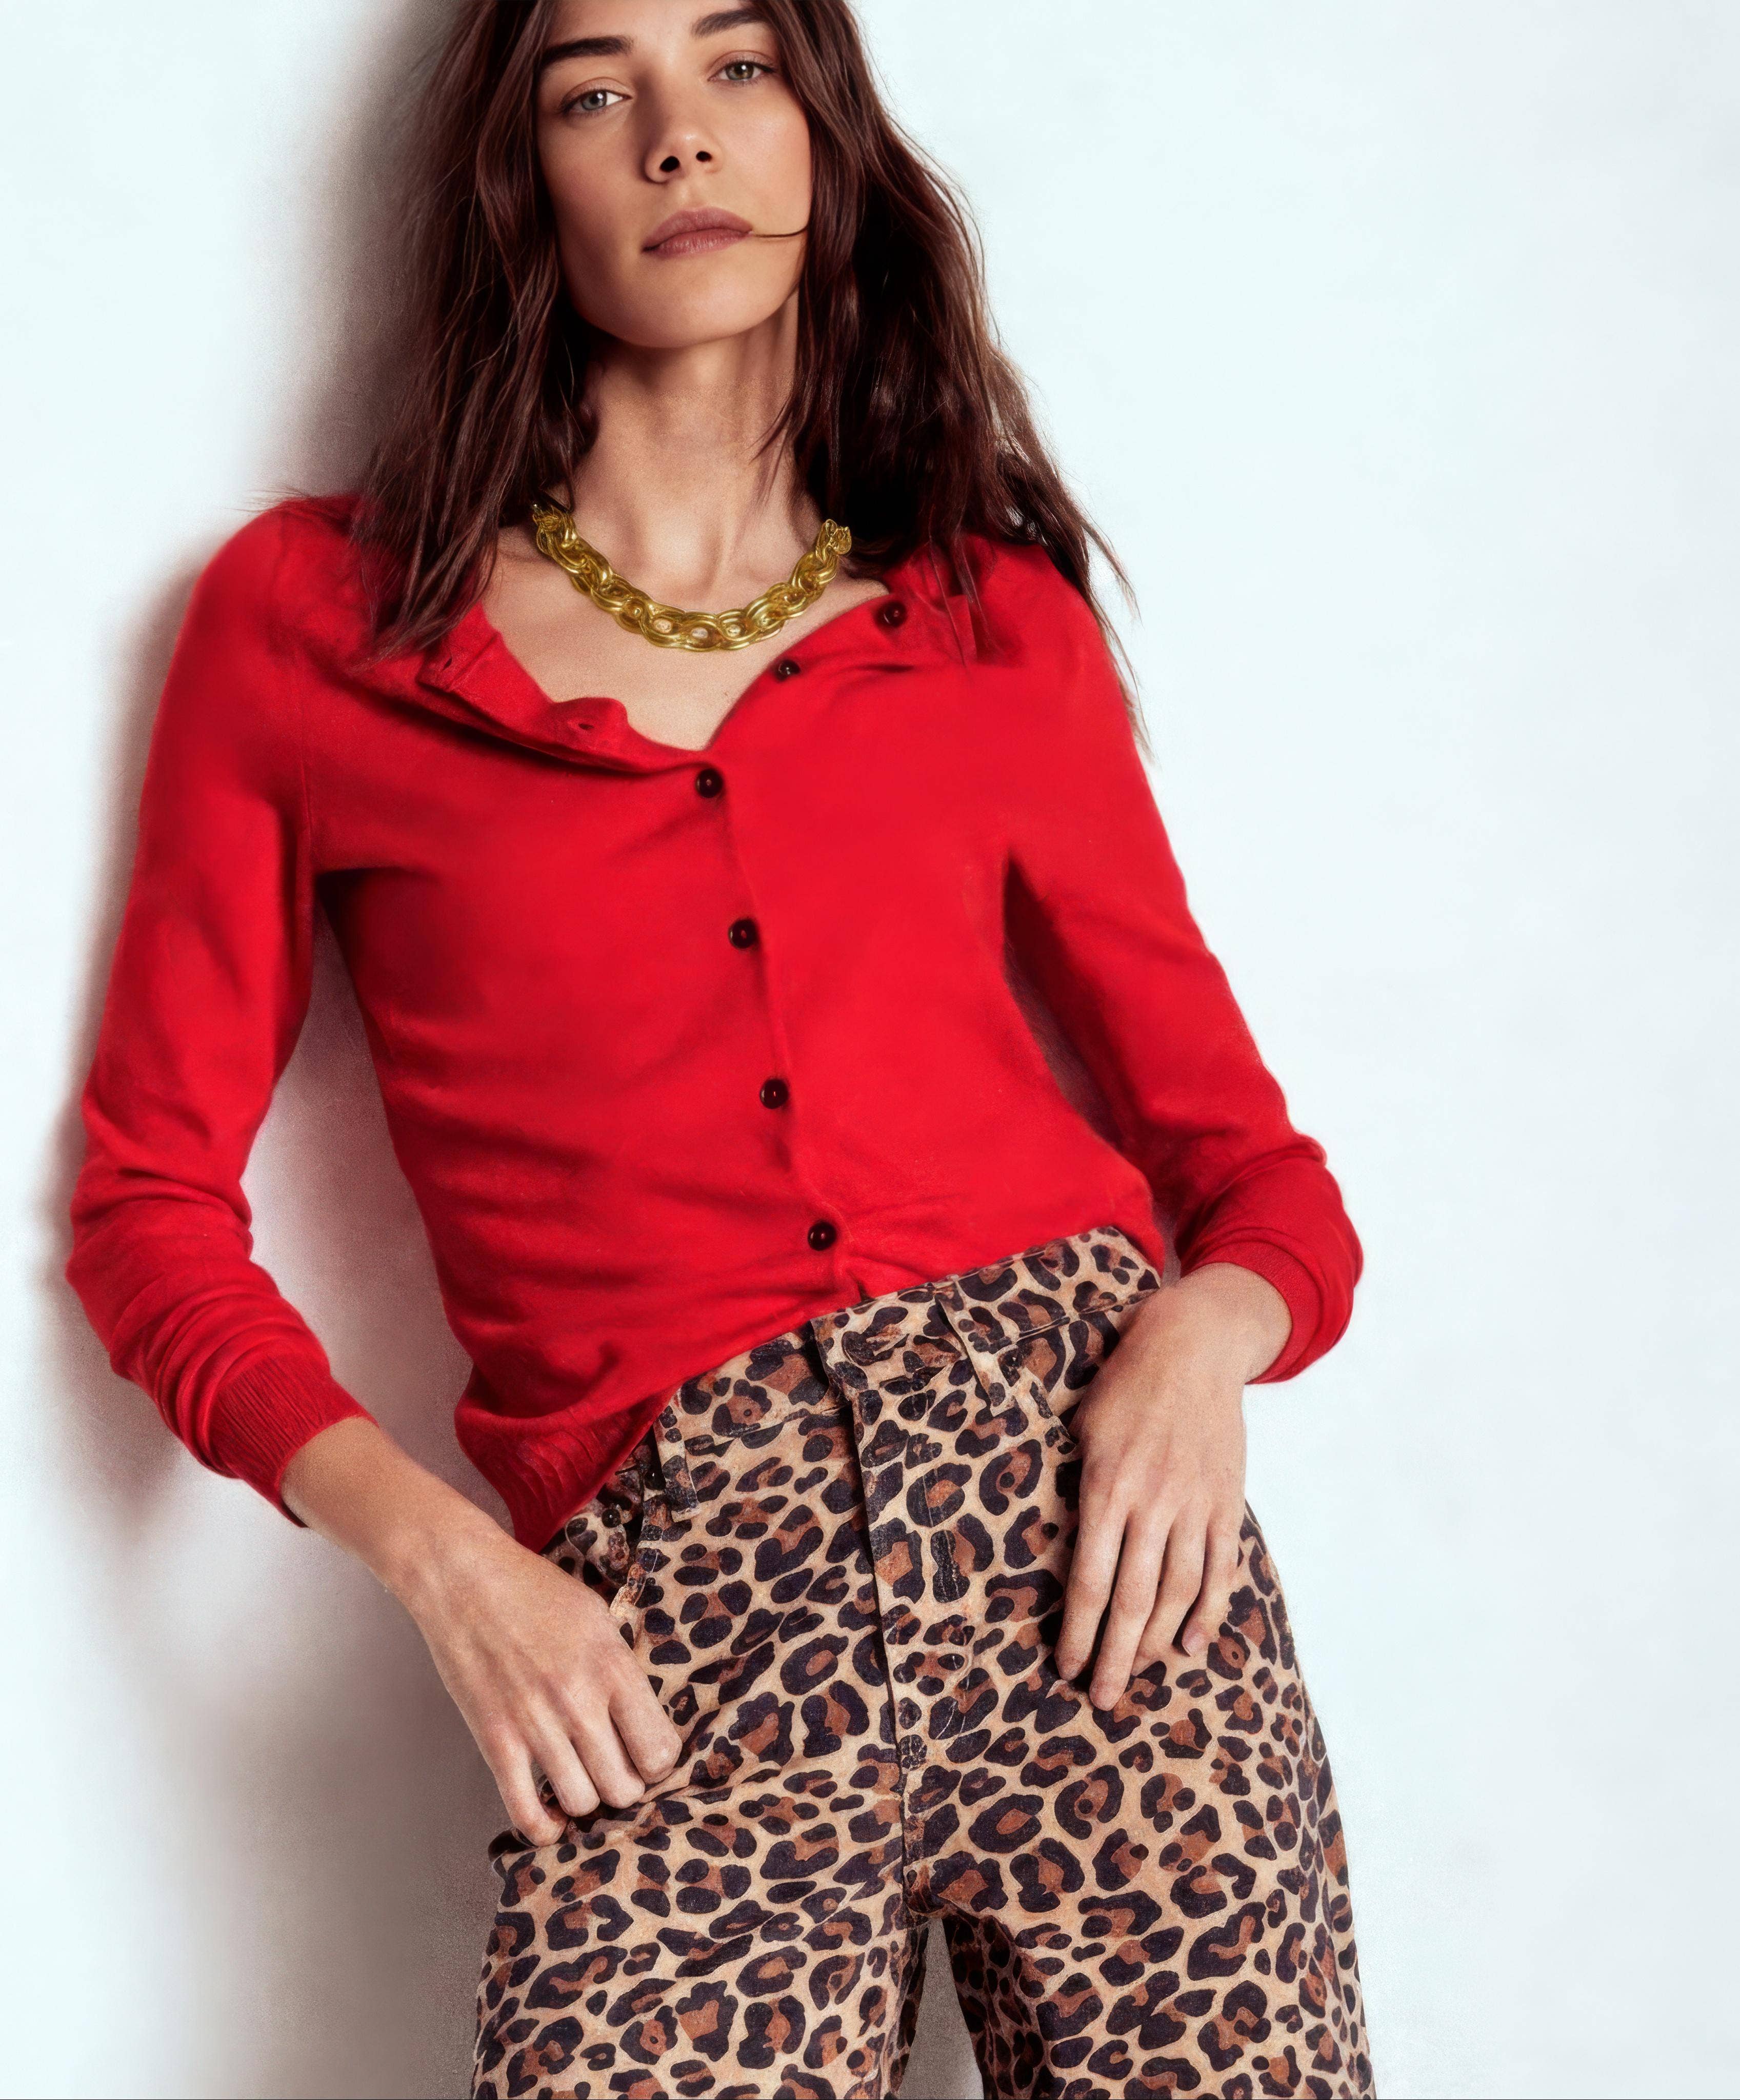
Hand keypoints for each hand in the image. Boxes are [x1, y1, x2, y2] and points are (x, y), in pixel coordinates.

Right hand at [397, 1513, 683, 1844]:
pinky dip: (544, 1828)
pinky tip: (551, 1817)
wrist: (464, 1580)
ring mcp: (536, 1725)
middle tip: (612, 1770)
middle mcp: (580, 1701)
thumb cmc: (534, 1592)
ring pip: (582, 1803)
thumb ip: (621, 1669)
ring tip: (580, 1781)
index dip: (658, 1762)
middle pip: (624, 1787)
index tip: (645, 1755)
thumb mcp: (598, 1617)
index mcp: (614, 1666)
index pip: (660, 1750)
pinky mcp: (495, 1741)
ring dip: (585, 1800)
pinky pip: (527, 1812)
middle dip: (625, 1786)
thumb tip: (643, 1719)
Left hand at [1054, 1262, 1288, 1709]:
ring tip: (1138, 1675)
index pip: (1088, 1580)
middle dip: (1115, 1656)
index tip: (1066, 1666)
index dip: (1077, 1632)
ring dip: (1157, 1642)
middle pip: (1132, 1600)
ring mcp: (1194, 1505)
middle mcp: (1152, 1504)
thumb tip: (1068, 1551)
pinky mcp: (1226, 1502)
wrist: (1192, 1348)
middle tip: (1102, 1698)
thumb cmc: (1124, 1387)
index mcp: (1107, 1487)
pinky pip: (1220, 1568)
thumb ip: (1079, 1491)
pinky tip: (1191, 1643)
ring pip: (1178, 1593)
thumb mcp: (1083, 1430)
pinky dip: (1208, 1610)